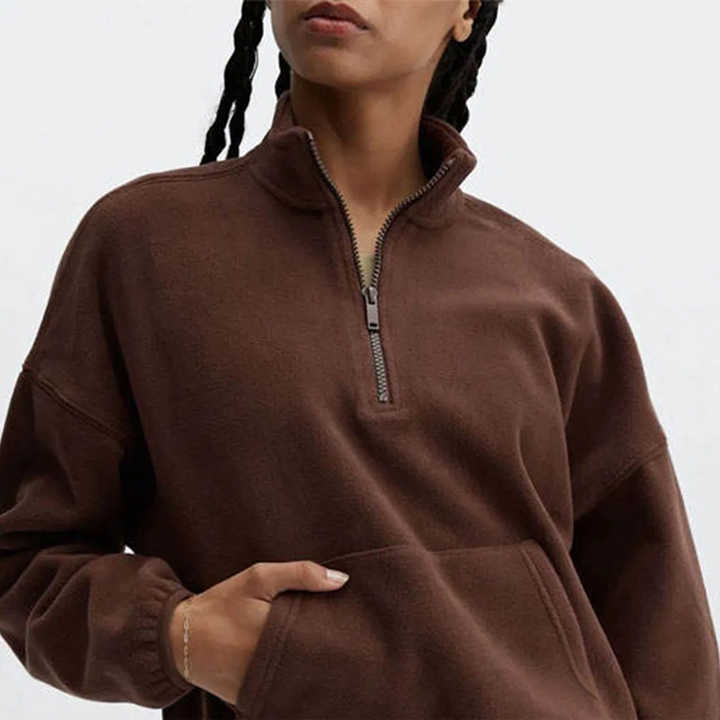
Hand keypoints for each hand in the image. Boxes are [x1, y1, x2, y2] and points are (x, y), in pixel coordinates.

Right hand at [168, 560, 349, 705]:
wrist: (179, 640)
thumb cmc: (222, 603)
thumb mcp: (257, 578)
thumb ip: (300, 574)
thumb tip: (342, 580)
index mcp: (272, 632)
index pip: (321, 638)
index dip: (341, 633)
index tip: (356, 625)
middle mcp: (268, 665)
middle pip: (316, 662)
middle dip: (333, 653)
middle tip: (355, 641)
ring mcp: (260, 686)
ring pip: (303, 679)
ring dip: (317, 669)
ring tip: (336, 656)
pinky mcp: (253, 700)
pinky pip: (284, 691)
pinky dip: (296, 680)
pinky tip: (308, 669)